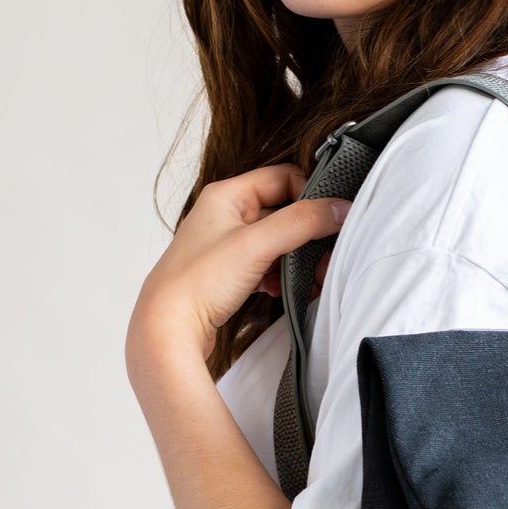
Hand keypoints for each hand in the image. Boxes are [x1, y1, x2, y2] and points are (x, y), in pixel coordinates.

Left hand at [128, 164, 351, 365]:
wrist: (166, 331)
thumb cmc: (197, 283)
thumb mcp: (256, 244)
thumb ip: (302, 222)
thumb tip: (341, 208)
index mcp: (226, 195)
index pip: (284, 177)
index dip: (310, 196)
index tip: (329, 221)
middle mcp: (225, 215)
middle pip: (284, 211)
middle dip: (309, 236)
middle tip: (325, 259)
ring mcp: (226, 246)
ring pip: (278, 242)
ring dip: (298, 260)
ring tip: (310, 280)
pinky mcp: (228, 274)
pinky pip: (267, 266)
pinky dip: (280, 277)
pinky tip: (280, 292)